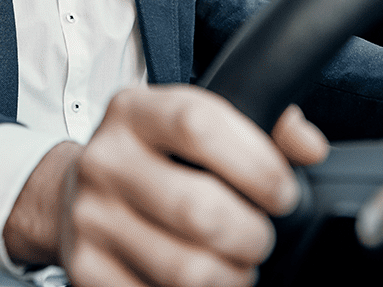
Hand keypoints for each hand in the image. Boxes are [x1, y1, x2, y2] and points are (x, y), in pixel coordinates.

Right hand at [3, 85, 328, 286]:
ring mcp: (90, 217)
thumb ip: (264, 123)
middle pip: (199, 210)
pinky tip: (195, 280)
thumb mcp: (195, 123)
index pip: (197, 124)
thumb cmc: (154, 160)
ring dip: (230, 277)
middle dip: (252, 236)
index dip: (256, 163)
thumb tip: (309, 147)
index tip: (280, 191)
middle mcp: (104, 160)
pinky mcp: (86, 269)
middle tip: (256, 236)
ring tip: (230, 263)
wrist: (73, 194)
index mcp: (133, 112)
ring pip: (189, 270)